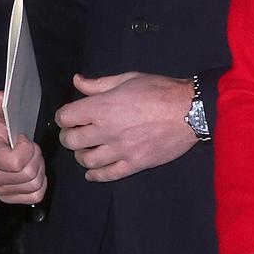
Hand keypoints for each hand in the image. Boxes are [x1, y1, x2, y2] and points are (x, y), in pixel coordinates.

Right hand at [0, 93, 46, 202]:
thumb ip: (0, 107)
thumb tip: (2, 99)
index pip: (17, 162)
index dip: (27, 149)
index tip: (23, 138)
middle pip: (29, 174)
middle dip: (37, 157)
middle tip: (30, 147)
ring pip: (34, 186)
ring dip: (39, 169)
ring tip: (32, 157)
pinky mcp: (6, 194)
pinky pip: (33, 196)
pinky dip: (39, 184)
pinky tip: (33, 171)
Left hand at [55, 72, 193, 181]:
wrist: (189, 110)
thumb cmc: (159, 89)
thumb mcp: (128, 78)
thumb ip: (99, 84)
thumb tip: (77, 81)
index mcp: (103, 107)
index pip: (66, 117)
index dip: (63, 116)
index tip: (69, 116)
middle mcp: (106, 131)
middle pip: (71, 141)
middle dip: (69, 135)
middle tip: (76, 132)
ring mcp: (120, 150)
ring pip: (86, 160)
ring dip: (81, 155)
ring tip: (87, 149)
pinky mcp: (134, 164)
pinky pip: (107, 175)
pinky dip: (95, 175)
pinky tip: (92, 171)